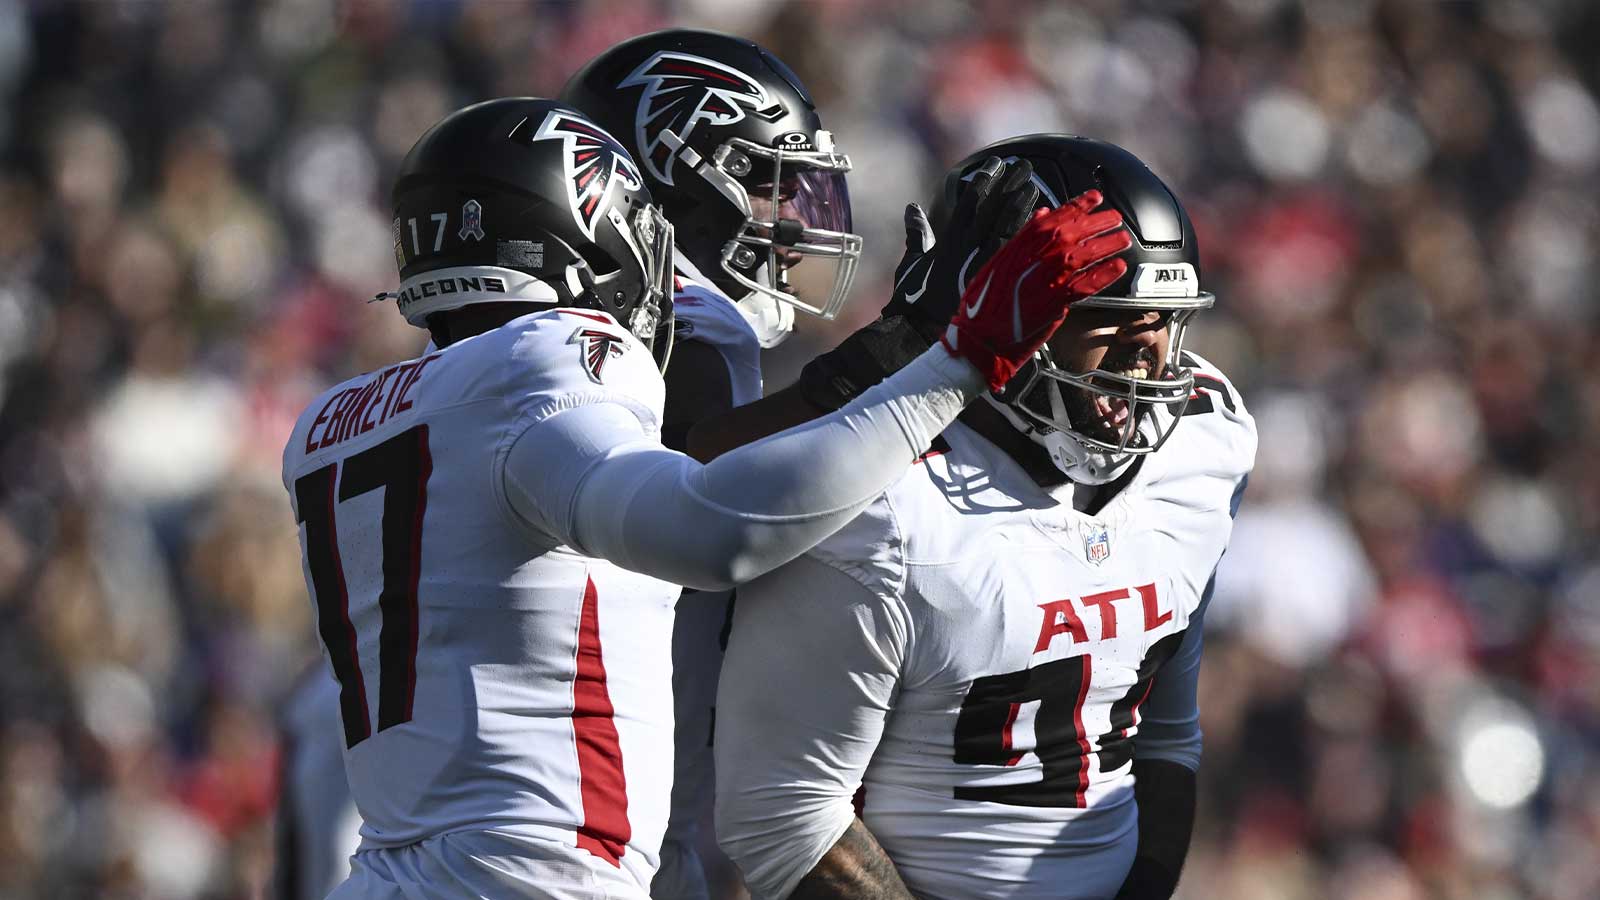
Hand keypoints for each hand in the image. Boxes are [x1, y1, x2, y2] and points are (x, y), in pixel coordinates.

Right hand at [883, 156, 1041, 339]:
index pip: (969, 203)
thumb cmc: (915, 302)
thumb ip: (916, 235)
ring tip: (1034, 184)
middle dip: (1008, 185)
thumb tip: (913, 208)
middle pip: (993, 209)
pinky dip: (1029, 234)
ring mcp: (984, 264)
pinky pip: (1018, 252)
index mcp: (949, 241)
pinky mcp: (997, 281)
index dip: (984, 181)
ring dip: (1022, 204)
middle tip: (1023, 166)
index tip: (995, 164)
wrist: (921, 332)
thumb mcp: (911, 265)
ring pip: (1007, 226)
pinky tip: (1042, 220)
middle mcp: (968, 248)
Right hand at [941, 190, 1130, 390]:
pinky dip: (1106, 274)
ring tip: (1122, 240)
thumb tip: (1043, 215)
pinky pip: (1091, 282)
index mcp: (1026, 240)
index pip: (1061, 214)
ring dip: (1109, 244)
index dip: (1082, 204)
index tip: (1095, 198)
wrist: (982, 332)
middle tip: (1115, 219)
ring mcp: (1054, 275)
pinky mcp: (1062, 299)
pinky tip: (1118, 267)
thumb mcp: (1000, 258)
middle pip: (1081, 230)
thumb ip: (1025, 235)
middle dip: (1102, 221)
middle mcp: (1042, 253)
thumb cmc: (985, 299)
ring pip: (1090, 253)